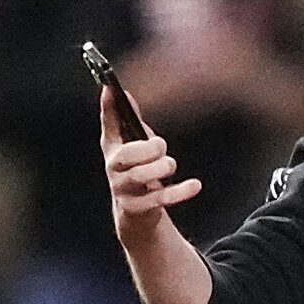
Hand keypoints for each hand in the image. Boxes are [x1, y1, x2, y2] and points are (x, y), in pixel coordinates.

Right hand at [100, 85, 200, 242]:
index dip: (108, 108)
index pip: (108, 125)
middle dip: (149, 148)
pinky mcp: (135, 207)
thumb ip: (134, 123)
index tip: (110, 89)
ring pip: (140, 175)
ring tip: (170, 165)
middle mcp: (113, 167)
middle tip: (161, 146)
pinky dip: (181, 191)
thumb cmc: (139, 171)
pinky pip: (160, 198)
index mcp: (113, 147)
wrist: (137, 214)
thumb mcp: (136, 147)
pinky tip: (195, 185)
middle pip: (126, 155)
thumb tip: (126, 95)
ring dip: (162, 167)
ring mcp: (122, 188)